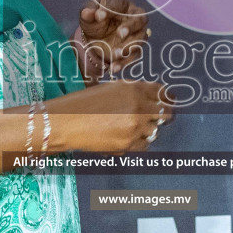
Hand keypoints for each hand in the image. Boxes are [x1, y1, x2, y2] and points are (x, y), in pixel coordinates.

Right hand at [44, 79, 171, 152]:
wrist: (66, 122)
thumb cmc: (84, 104)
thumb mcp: (111, 89)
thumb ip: (133, 92)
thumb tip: (152, 99)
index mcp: (134, 88)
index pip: (163, 93)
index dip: (167, 99)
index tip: (167, 103)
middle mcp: (139, 105)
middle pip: (166, 113)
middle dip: (162, 116)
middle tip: (156, 119)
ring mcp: (136, 125)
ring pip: (156, 130)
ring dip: (148, 130)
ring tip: (132, 129)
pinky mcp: (129, 143)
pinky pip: (145, 145)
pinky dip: (139, 143)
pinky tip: (126, 138)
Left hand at [76, 0, 147, 79]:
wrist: (93, 39)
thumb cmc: (93, 21)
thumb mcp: (86, 15)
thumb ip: (87, 12)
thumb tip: (89, 13)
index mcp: (120, 2)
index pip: (120, 2)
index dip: (111, 8)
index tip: (99, 16)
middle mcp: (132, 15)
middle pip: (140, 18)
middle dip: (131, 27)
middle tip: (120, 34)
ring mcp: (136, 33)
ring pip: (141, 38)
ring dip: (129, 47)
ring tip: (115, 54)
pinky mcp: (134, 48)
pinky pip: (135, 55)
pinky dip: (125, 62)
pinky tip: (114, 67)